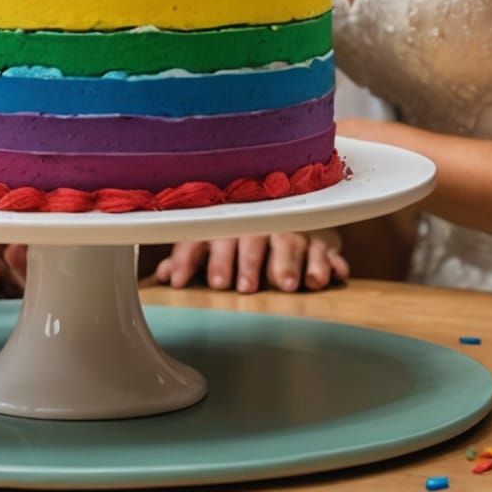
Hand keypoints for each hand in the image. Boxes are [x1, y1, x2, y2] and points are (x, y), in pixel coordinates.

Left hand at [154, 230, 348, 293]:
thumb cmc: (247, 230)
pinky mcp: (323, 238)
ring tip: (286, 284)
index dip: (193, 258)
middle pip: (251, 239)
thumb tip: (163, 276)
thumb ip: (191, 255)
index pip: (206, 237)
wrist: (296, 203)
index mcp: (228, 224)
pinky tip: (327, 277)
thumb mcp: (217, 238)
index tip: (188, 282)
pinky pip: (328, 248)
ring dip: (288, 262)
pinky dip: (328, 262)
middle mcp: (260, 224)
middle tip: (245, 287)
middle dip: (247, 262)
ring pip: (291, 241)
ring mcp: (293, 229)